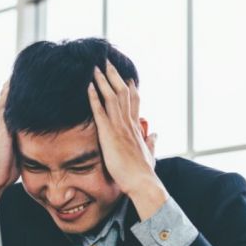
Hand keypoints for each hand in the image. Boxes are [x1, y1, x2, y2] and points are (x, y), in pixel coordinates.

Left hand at [88, 61, 166, 219]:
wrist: (142, 182)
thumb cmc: (145, 172)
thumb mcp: (150, 154)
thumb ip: (152, 142)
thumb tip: (156, 134)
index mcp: (137, 127)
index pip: (134, 101)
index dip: (129, 87)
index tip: (125, 77)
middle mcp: (129, 123)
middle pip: (122, 93)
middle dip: (114, 77)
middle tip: (107, 63)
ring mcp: (119, 127)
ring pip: (111, 98)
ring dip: (103, 81)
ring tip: (95, 68)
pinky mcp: (109, 134)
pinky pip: (100, 112)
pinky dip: (94, 98)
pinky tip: (89, 87)